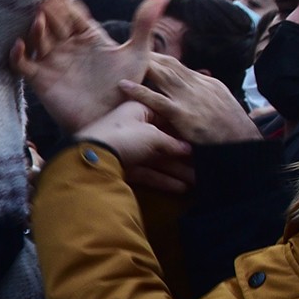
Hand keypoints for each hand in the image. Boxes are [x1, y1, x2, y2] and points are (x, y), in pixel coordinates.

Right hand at [15, 0, 169, 136]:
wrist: (110, 120)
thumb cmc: (126, 89)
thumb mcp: (137, 54)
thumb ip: (143, 25)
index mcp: (88, 36)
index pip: (72, 13)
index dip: (65, 4)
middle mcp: (67, 46)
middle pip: (51, 22)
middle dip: (47, 13)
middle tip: (45, 3)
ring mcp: (52, 62)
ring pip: (36, 39)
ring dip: (34, 29)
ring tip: (38, 21)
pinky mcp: (41, 80)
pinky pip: (22, 64)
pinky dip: (17, 55)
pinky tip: (19, 45)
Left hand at [73, 101, 192, 193]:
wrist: (92, 157)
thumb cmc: (124, 136)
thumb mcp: (153, 135)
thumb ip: (172, 142)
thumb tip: (188, 149)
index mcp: (139, 110)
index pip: (166, 117)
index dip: (184, 129)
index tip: (203, 139)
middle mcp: (134, 127)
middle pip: (164, 141)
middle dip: (184, 154)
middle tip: (206, 164)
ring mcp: (128, 148)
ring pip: (157, 159)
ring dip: (178, 170)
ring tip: (199, 180)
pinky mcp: (124, 167)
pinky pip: (148, 172)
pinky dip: (163, 180)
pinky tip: (182, 188)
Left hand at [119, 55, 261, 147]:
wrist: (243, 143)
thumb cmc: (232, 128)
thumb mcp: (221, 103)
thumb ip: (206, 92)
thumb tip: (200, 79)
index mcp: (206, 83)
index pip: (179, 66)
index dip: (160, 59)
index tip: (143, 53)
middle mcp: (197, 86)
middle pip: (169, 65)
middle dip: (149, 56)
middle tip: (126, 49)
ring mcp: (189, 99)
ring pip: (162, 77)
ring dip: (143, 67)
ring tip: (122, 59)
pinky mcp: (183, 114)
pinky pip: (157, 100)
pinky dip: (139, 92)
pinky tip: (123, 85)